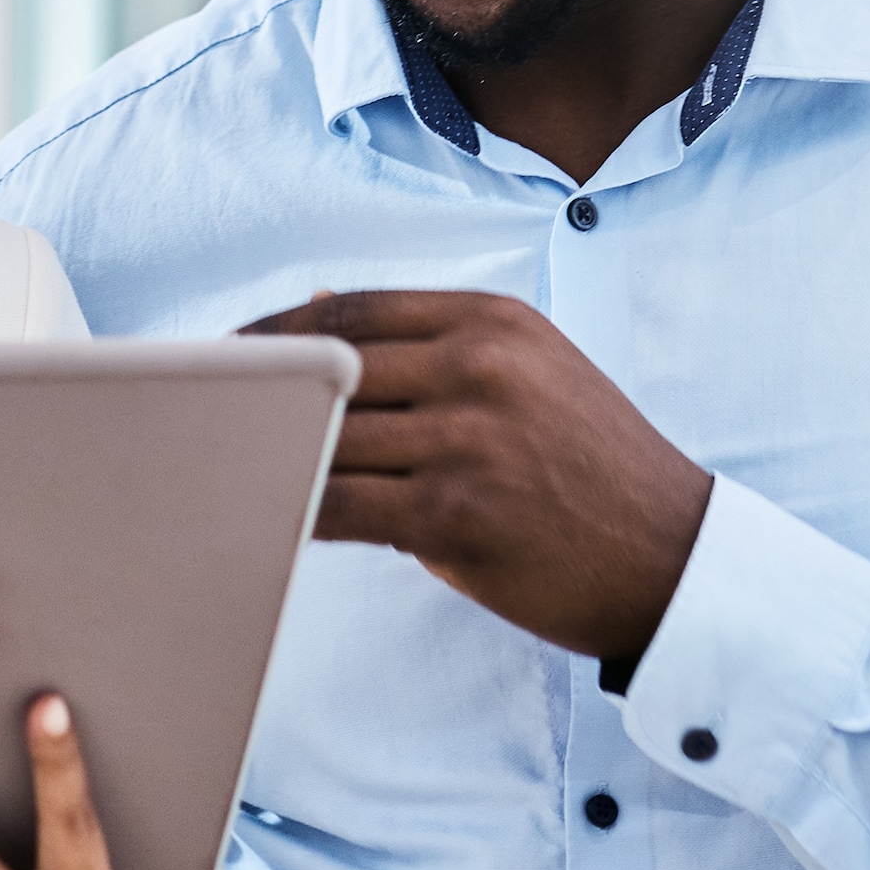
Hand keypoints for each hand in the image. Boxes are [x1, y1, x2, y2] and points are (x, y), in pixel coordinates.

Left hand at [242, 288, 712, 679]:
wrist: (670, 557)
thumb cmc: (589, 470)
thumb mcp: (533, 374)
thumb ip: (437, 347)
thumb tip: (321, 319)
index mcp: (493, 321)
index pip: (351, 313)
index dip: (274, 334)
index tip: (225, 358)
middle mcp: (479, 366)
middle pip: (325, 369)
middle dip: (256, 394)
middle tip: (199, 417)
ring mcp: (468, 439)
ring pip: (325, 440)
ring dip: (265, 459)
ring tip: (217, 471)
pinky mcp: (455, 515)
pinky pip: (339, 508)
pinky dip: (291, 513)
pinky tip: (265, 521)